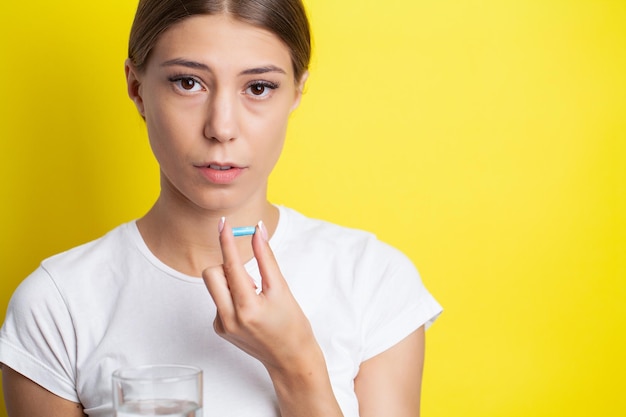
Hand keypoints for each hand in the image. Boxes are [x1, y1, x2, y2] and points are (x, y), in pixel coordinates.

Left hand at [202, 219, 317, 372]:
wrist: (291, 358)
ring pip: (215, 286)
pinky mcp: (220, 329)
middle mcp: (229, 318)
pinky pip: (219, 300)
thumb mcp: (282, 289)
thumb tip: (257, 231)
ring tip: (254, 294)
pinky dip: (232, 296)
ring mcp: (222, 326)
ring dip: (231, 282)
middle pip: (212, 274)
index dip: (227, 241)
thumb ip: (266, 258)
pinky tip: (250, 309)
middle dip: (227, 265)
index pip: (231, 265)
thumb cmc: (292, 324)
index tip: (223, 223)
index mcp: (247, 307)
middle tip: (249, 271)